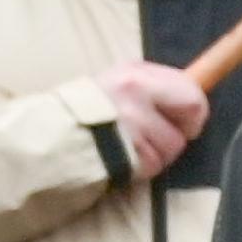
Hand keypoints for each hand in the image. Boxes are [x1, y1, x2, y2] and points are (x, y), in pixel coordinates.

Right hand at [96, 61, 211, 180]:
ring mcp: (133, 125)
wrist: (48, 137)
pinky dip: (143, 167)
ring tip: (130, 146)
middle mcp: (135, 94)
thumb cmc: (86, 111)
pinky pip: (154, 165)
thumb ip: (151, 88)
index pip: (191, 91)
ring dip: (158, 152)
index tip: (185, 118)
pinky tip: (123, 158)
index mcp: (134, 73)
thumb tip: (191, 101)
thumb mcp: (116, 84)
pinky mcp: (129, 154)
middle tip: (162, 134)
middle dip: (182, 129)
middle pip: (193, 116)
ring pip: (174, 146)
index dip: (194, 109)